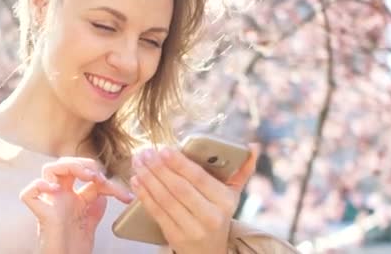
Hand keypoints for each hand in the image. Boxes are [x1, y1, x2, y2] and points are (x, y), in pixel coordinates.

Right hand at [20, 157, 133, 253]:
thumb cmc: (75, 250)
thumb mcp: (91, 222)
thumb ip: (95, 206)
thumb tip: (102, 188)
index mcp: (72, 199)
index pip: (86, 176)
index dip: (106, 179)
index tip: (125, 196)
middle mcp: (60, 198)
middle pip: (65, 164)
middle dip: (84, 163)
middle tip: (100, 177)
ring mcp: (50, 204)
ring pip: (48, 170)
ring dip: (70, 166)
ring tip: (87, 176)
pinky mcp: (41, 215)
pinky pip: (28, 193)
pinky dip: (40, 185)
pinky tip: (55, 189)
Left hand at [130, 145, 257, 253]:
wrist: (210, 250)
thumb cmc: (218, 213)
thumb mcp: (232, 194)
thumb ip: (242, 170)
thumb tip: (254, 147)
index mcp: (225, 201)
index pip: (199, 179)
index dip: (180, 164)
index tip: (164, 149)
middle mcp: (211, 217)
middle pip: (179, 188)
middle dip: (159, 168)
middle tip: (145, 152)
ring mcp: (193, 229)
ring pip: (166, 200)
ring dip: (148, 179)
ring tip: (137, 162)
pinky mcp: (176, 238)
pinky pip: (157, 213)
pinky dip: (144, 195)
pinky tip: (136, 181)